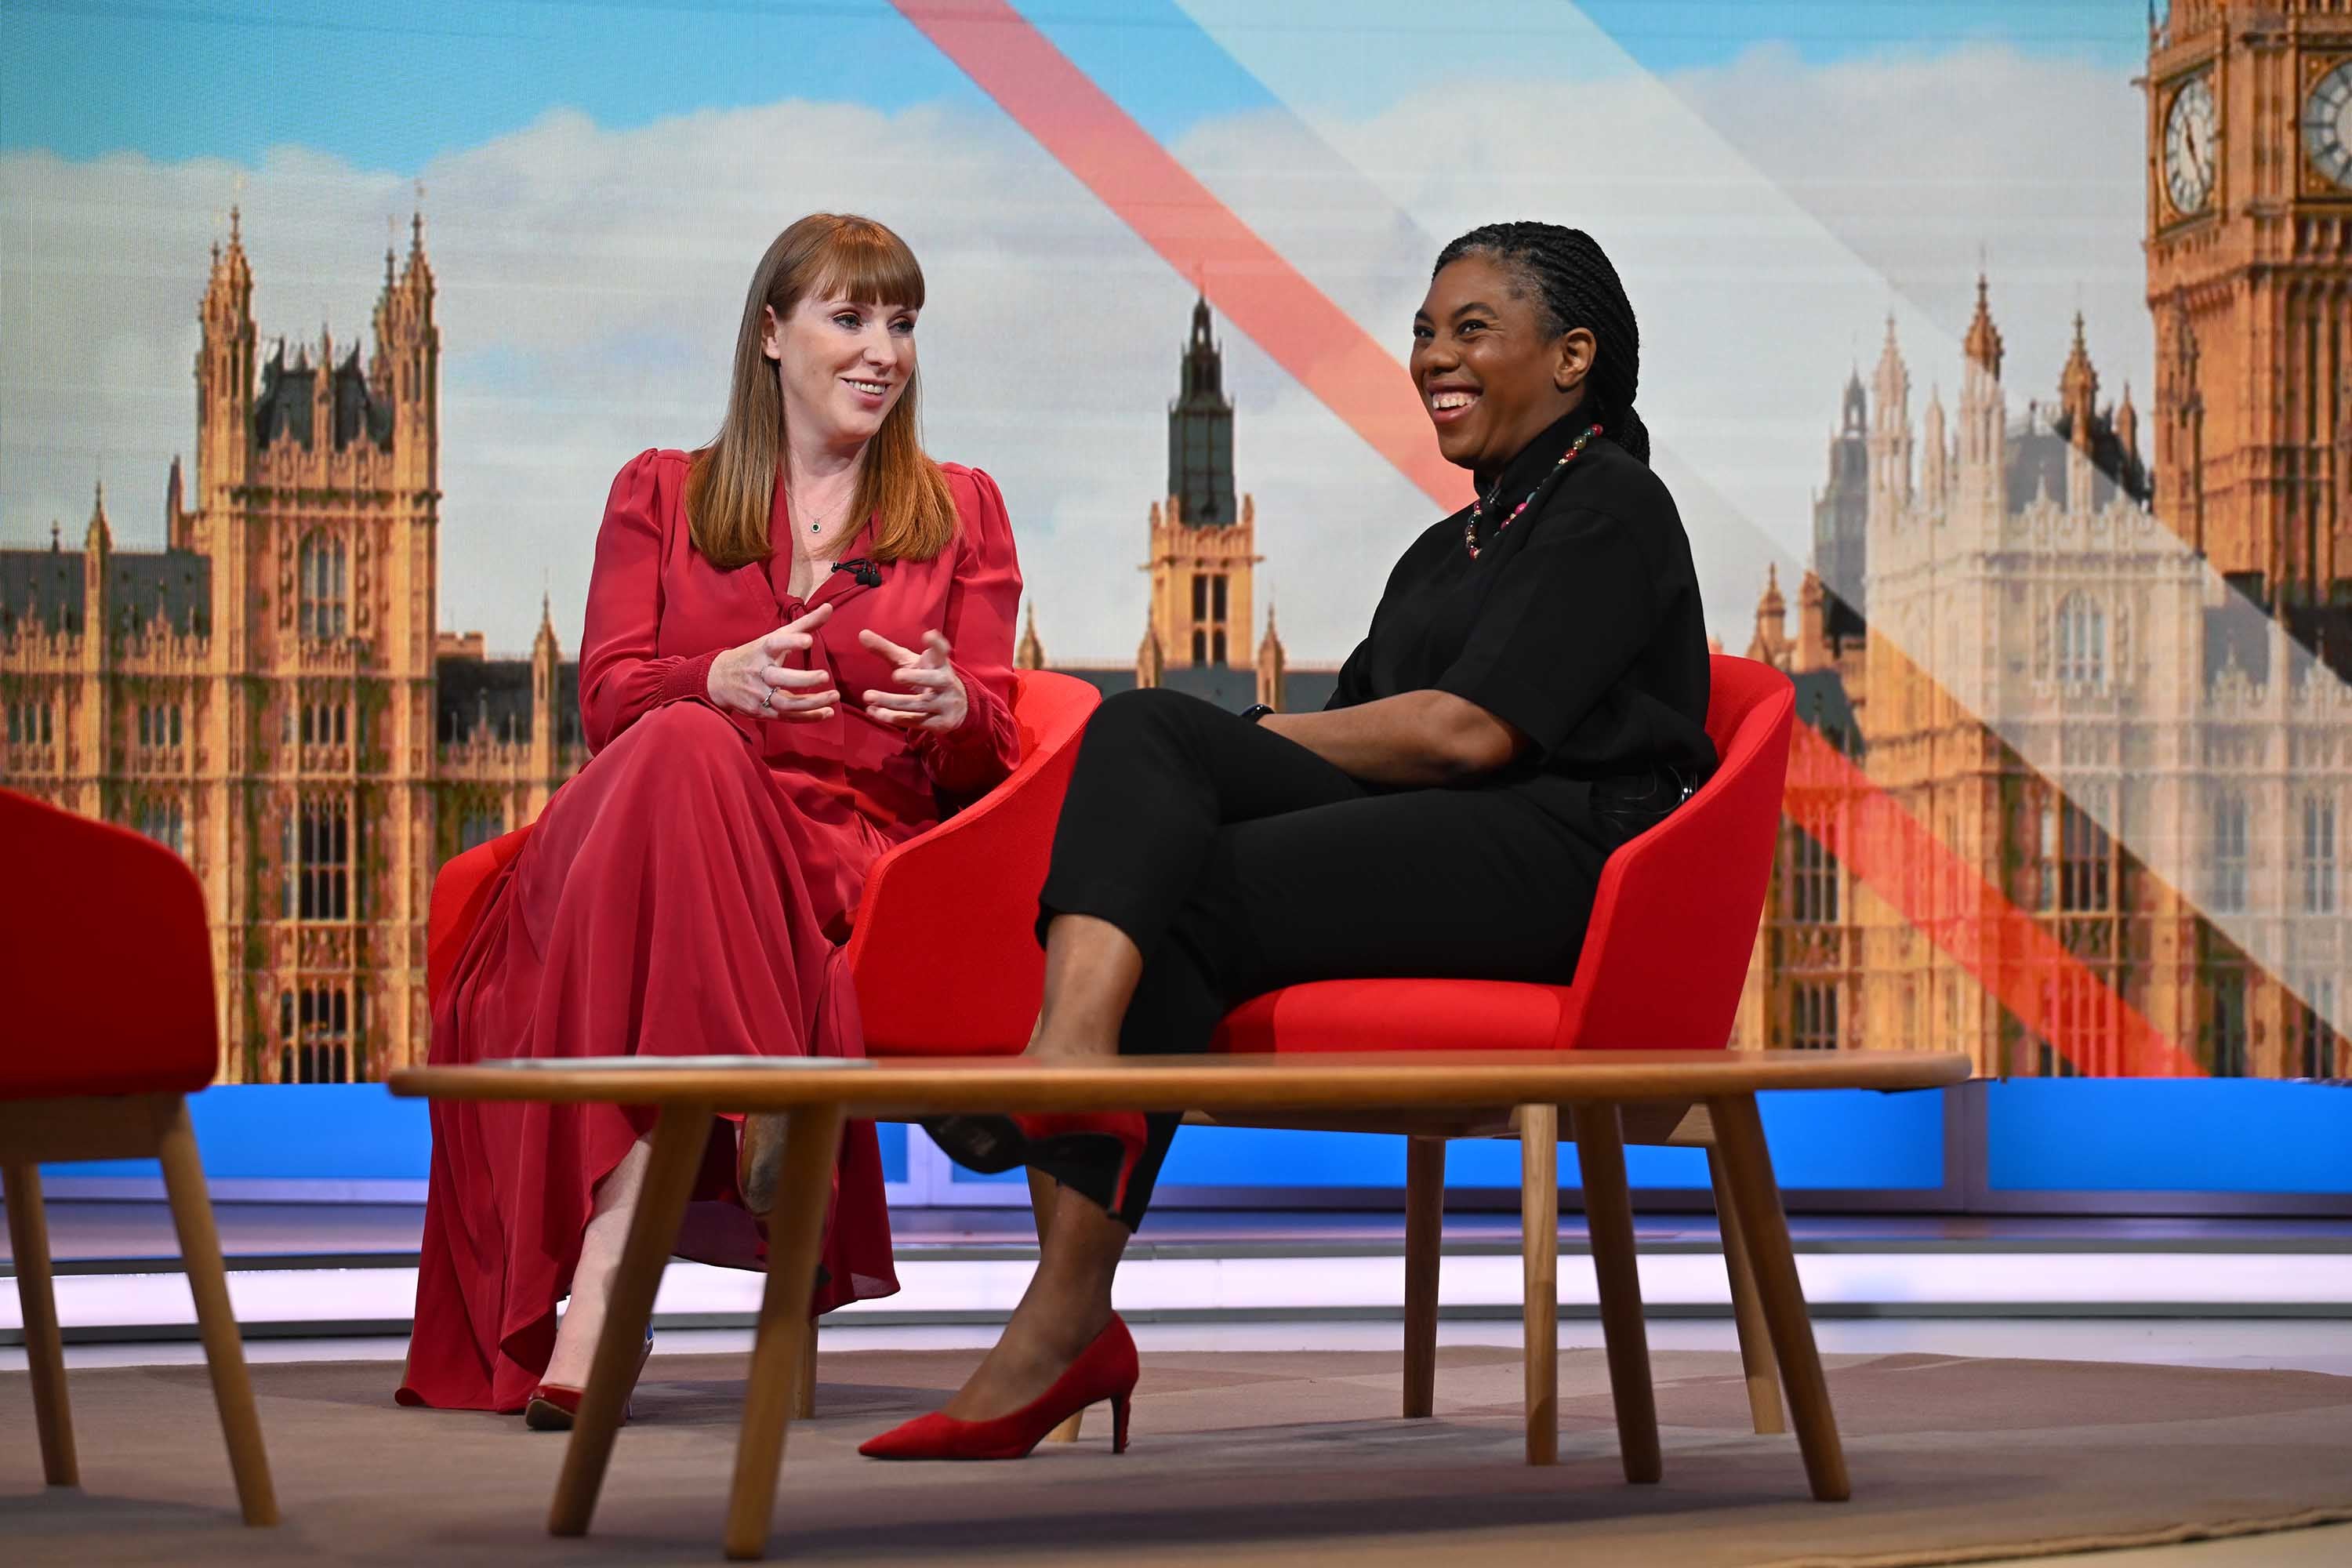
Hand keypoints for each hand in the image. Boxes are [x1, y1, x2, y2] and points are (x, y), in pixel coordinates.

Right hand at [707, 603, 838, 719]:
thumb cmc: (754, 654)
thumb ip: (804, 623)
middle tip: (825, 676)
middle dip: (802, 679)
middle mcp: (759, 672)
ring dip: (811, 703)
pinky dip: (808, 717)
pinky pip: (787, 717)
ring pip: (785, 702)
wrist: (719, 680)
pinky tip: (827, 712)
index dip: (791, 642)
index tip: (809, 640)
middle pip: (779, 677)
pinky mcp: (762, 712)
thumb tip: (830, 607)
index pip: (775, 643)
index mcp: (761, 650)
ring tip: (834, 697)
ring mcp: (759, 694)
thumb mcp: (775, 637)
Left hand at [857, 628, 968, 731]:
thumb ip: (886, 649)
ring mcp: (945, 704)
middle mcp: (946, 683)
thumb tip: (862, 633)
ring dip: (891, 702)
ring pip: (917, 704)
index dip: (936, 644)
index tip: (929, 635)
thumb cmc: (926, 677)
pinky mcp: (940, 723)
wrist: (957, 707)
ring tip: (868, 696)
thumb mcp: (909, 662)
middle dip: (915, 678)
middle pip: (933, 680)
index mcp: (940, 664)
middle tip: (895, 675)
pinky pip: (913, 721)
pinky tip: (874, 712)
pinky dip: (892, 717)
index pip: (941, 652)